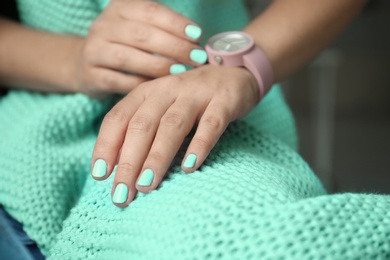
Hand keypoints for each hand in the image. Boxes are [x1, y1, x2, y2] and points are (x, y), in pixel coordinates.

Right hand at [73, 0, 206, 94]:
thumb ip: (164, 29)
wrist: (86, 62)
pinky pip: (119, 82)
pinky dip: (141, 84)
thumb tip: (197, 41)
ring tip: (181, 72)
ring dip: (159, 66)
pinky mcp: (91, 76)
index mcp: (120, 8)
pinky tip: (159, 88)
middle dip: (174, 46)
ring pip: (128, 58)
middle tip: (197, 57)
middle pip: (141, 35)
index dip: (175, 23)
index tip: (197, 35)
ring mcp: (94, 51)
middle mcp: (103, 26)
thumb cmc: (125, 44)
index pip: (150, 11)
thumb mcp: (139, 26)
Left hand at [90, 65, 258, 206]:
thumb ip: (141, 128)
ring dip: (157, 157)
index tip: (100, 175)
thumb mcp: (160, 106)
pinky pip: (210, 124)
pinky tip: (189, 166)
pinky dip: (199, 145)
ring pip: (172, 126)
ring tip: (146, 185)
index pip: (118, 118)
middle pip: (142, 125)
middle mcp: (167, 90)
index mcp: (147, 92)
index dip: (106, 145)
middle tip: (122, 193)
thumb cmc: (189, 98)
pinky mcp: (223, 101)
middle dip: (129, 162)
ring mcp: (196, 94)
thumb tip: (118, 166)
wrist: (232, 73)